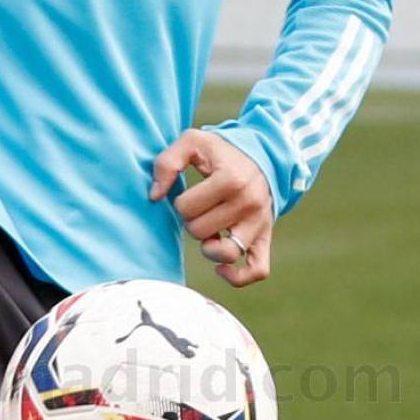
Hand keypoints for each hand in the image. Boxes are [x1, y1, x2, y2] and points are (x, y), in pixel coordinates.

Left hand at [150, 129, 273, 287]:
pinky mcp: (265, 238)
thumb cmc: (220, 152)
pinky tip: (220, 270)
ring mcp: (259, 223)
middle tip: (201, 210)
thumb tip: (155, 196)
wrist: (261, 157)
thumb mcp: (192, 142)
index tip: (190, 194)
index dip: (180, 203)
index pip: (186, 208)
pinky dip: (237, 277)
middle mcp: (249, 203)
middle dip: (192, 222)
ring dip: (209, 247)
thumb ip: (167, 162)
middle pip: (200, 232)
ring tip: (210, 233)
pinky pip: (257, 270)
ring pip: (226, 253)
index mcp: (231, 179)